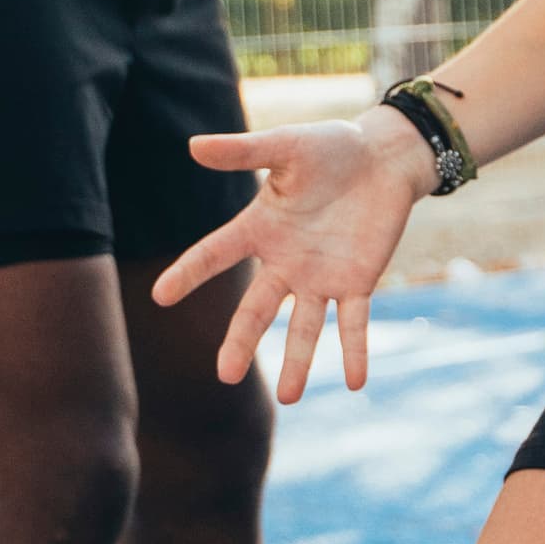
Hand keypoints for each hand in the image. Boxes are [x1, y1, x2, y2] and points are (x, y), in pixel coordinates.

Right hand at [150, 108, 431, 402]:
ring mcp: (321, 277)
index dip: (189, 273)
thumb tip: (193, 146)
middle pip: (257, 309)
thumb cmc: (330, 148)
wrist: (383, 157)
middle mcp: (285, 262)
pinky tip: (355, 382)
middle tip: (225, 375)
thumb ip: (244, 152)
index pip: (216, 253)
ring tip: (289, 398)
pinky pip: (354, 322)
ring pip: (305, 327)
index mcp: (260, 229)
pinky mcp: (357, 282)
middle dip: (242, 341)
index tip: (161, 296)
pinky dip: (355, 351)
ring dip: (299, 362)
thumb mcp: (286, 146)